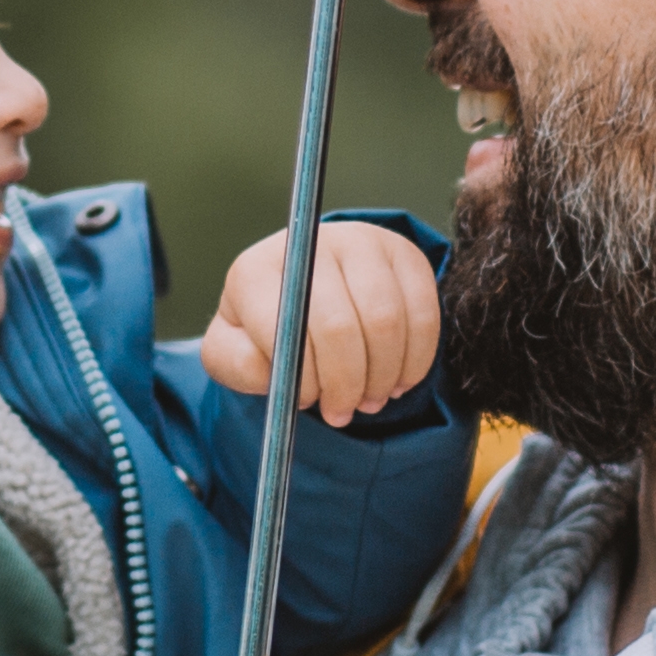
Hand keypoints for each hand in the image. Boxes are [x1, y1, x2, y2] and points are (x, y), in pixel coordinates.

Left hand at [199, 219, 443, 423]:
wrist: (303, 287)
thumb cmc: (264, 329)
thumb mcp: (232, 352)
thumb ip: (239, 365)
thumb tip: (276, 370)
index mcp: (258, 270)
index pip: (289, 327)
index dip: (306, 376)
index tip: (308, 403)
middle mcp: (312, 244)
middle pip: (341, 327)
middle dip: (347, 384)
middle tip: (344, 413)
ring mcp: (362, 242)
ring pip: (387, 323)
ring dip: (382, 377)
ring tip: (369, 400)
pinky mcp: (404, 253)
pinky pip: (423, 314)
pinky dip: (415, 361)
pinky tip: (397, 380)